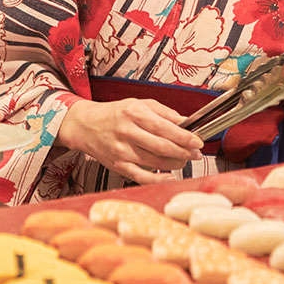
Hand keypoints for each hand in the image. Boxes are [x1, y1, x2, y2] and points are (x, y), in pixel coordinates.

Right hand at [57, 97, 203, 184]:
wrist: (85, 125)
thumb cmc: (114, 114)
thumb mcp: (139, 104)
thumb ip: (164, 112)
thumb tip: (186, 122)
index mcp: (134, 113)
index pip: (165, 127)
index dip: (185, 137)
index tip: (198, 141)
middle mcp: (127, 132)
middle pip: (162, 147)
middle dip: (184, 152)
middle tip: (195, 154)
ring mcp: (121, 151)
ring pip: (155, 162)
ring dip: (175, 164)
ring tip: (184, 160)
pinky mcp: (118, 166)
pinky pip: (142, 176)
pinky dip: (159, 179)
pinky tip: (169, 175)